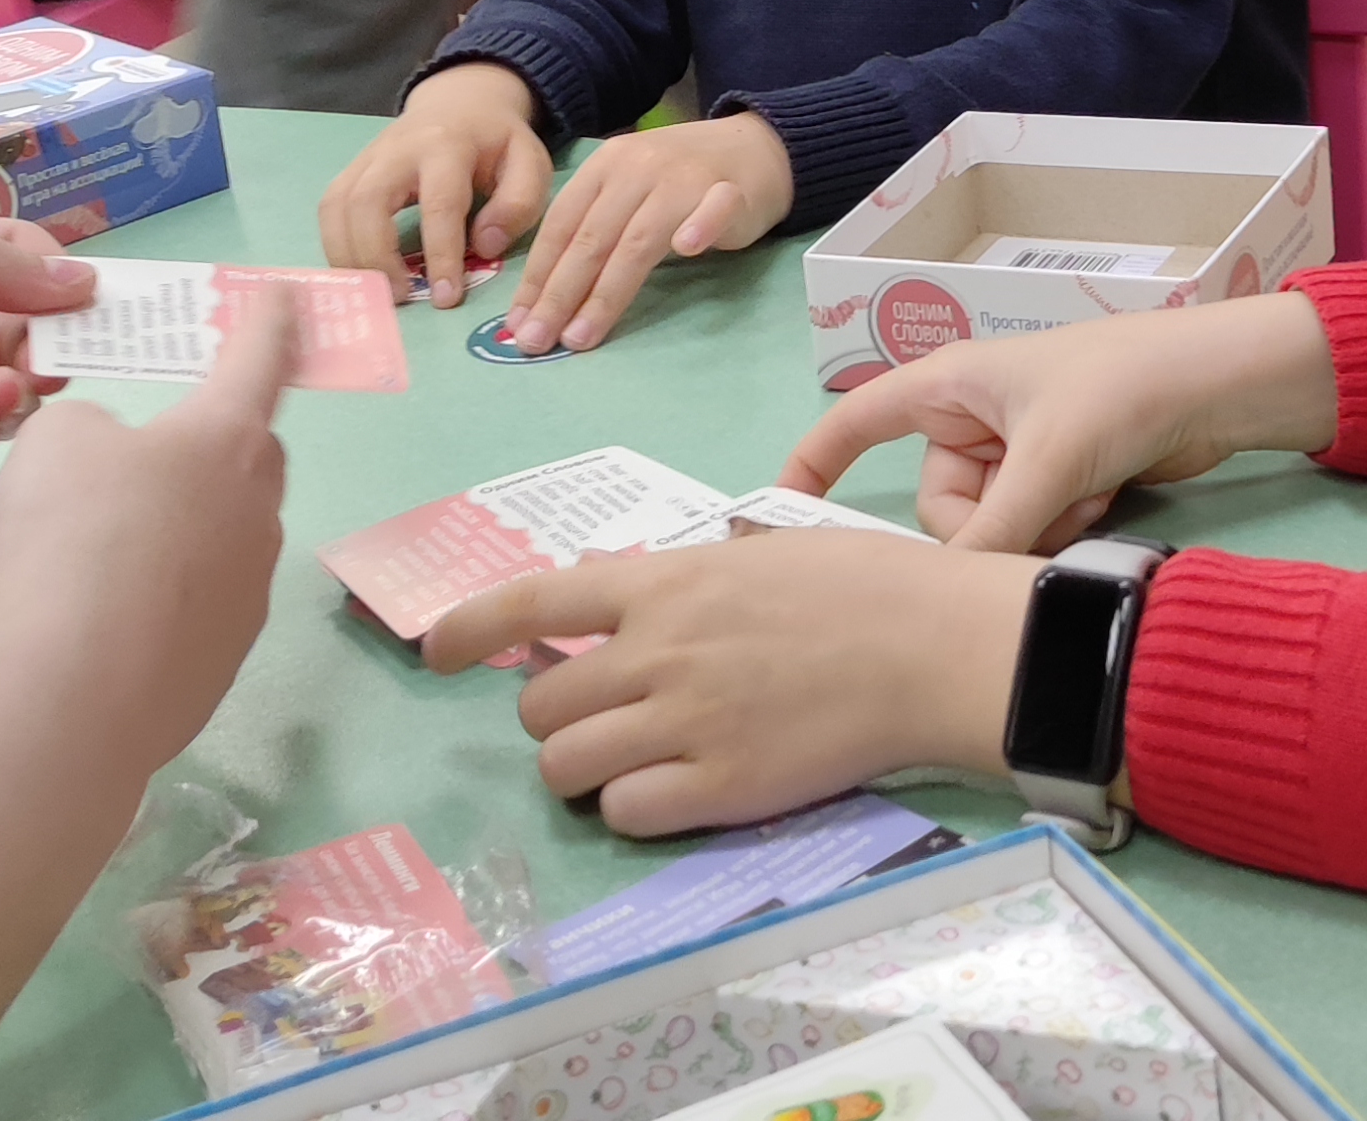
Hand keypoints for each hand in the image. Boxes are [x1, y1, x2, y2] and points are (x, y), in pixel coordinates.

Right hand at [0, 287, 294, 780]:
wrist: (76, 693)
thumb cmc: (71, 539)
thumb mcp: (55, 443)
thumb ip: (89, 431)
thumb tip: (115, 459)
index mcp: (225, 439)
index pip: (258, 359)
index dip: (267, 320)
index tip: (284, 295)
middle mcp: (256, 509)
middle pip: (251, 456)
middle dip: (217, 442)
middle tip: (161, 447)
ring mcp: (250, 590)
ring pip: (224, 535)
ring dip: (183, 528)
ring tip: (106, 548)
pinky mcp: (225, 658)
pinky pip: (197, 605)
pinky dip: (162, 599)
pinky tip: (107, 618)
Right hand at [316, 60, 551, 307]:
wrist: (459, 103)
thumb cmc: (495, 142)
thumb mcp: (529, 162)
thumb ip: (518, 203)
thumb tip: (484, 246)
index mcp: (448, 145)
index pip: (439, 204)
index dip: (440, 254)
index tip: (446, 297)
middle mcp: (398, 149)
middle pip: (367, 202)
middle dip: (377, 257)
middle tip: (401, 297)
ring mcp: (367, 158)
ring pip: (337, 207)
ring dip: (350, 257)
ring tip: (378, 292)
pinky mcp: (351, 171)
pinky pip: (329, 209)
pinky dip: (336, 246)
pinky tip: (360, 273)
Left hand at [423, 530, 1036, 837]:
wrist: (928, 645)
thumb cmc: (860, 585)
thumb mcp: (753, 554)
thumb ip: (677, 582)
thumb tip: (614, 598)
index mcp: (664, 582)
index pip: (533, 601)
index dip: (469, 628)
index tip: (437, 653)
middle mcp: (656, 651)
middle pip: (540, 707)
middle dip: (554, 720)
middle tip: (598, 723)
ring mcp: (683, 722)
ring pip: (566, 766)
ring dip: (581, 770)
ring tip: (625, 765)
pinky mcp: (719, 787)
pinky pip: (625, 812)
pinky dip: (630, 809)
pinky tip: (670, 794)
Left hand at [505, 111, 793, 354]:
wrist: (754, 147)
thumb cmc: (680, 181)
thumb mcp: (625, 192)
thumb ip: (592, 231)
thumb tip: (544, 297)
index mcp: (604, 167)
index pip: (562, 226)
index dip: (538, 276)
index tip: (519, 323)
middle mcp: (637, 168)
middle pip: (592, 238)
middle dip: (559, 294)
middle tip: (538, 340)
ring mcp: (685, 179)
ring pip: (640, 239)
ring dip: (607, 290)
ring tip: (582, 335)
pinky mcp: (730, 191)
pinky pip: (714, 209)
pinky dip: (700, 226)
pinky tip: (687, 249)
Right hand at [782, 292, 1338, 552]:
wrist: (1217, 387)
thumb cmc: (1120, 389)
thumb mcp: (1047, 460)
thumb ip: (990, 533)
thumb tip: (942, 596)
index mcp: (948, 385)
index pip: (854, 422)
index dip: (812, 465)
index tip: (779, 516)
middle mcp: (972, 419)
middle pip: (938, 504)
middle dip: (987, 521)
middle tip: (1041, 510)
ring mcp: (1016, 453)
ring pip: (988, 527)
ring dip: (1037, 524)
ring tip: (1089, 494)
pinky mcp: (1056, 480)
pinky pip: (1030, 528)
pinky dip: (1066, 521)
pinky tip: (1110, 495)